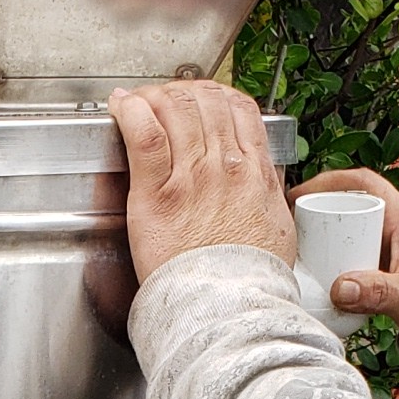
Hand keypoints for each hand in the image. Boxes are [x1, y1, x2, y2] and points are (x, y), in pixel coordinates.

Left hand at [108, 80, 295, 285]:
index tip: (201, 99)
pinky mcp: (157, 195)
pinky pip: (144, 136)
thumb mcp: (277, 229)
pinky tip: (121, 107)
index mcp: (254, 173)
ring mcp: (191, 177)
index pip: (238, 108)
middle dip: (181, 91)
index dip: (215, 94)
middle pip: (204, 100)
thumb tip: (263, 183)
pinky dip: (131, 112)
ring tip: (139, 102)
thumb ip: (266, 197)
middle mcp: (225, 166)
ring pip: (175, 109)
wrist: (227, 307)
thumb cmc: (248, 280)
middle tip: (163, 99)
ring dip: (153, 97)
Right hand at [290, 168, 398, 340]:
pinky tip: (319, 270)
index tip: (300, 194)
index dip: (328, 183)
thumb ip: (377, 294)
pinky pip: (352, 248)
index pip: (361, 183)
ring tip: (298, 251)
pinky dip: (333, 254)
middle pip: (348, 205)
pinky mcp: (383, 260)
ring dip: (323, 236)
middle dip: (317, 213)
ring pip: (348, 228)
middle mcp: (394, 224)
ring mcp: (387, 242)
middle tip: (291, 229)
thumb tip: (341, 288)